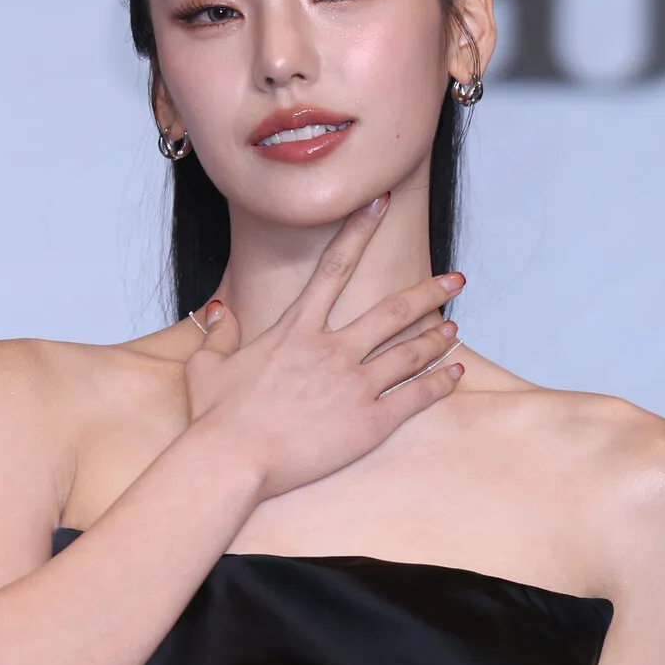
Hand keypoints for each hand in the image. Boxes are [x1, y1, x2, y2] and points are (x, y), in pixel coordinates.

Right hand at [184, 192, 464, 501]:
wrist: (231, 461)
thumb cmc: (216, 416)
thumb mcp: (208, 365)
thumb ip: (219, 331)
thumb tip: (220, 308)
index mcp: (297, 329)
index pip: (335, 267)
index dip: (360, 230)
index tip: (382, 203)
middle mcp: (332, 350)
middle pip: (393, 311)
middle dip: (428, 291)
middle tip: (455, 279)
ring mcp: (354, 385)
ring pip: (409, 353)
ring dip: (437, 337)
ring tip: (455, 329)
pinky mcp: (368, 423)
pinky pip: (415, 398)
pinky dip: (440, 383)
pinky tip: (456, 373)